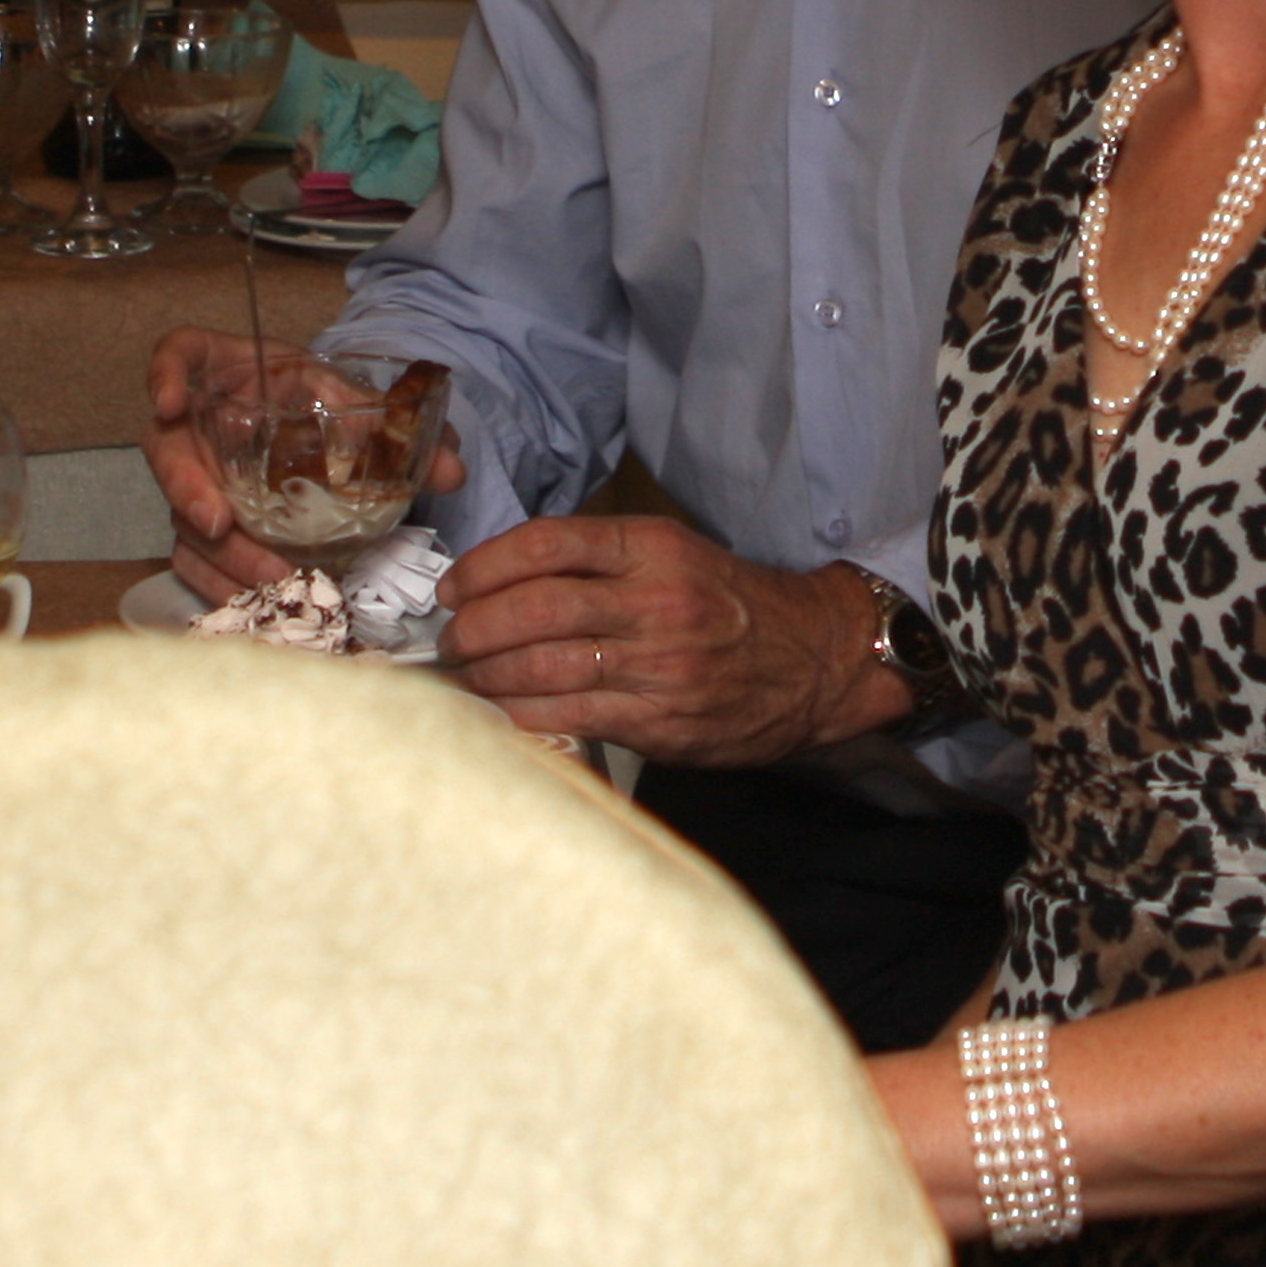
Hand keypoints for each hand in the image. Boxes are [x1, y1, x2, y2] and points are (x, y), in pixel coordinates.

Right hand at [141, 327, 465, 602]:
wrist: (319, 433)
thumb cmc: (322, 405)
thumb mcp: (357, 403)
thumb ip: (398, 429)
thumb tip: (453, 472)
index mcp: (225, 373)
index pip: (176, 355)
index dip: (164, 374)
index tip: (171, 402)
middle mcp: (195, 425)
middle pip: (165, 450)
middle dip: (186, 489)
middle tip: (218, 522)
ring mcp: (194, 478)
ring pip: (181, 516)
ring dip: (218, 552)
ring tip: (268, 577)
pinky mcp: (205, 525)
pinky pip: (193, 558)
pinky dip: (220, 584)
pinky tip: (257, 603)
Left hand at [440, 520, 899, 766]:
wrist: (815, 660)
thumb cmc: (729, 605)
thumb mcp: (672, 554)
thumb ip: (596, 562)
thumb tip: (503, 581)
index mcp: (650, 548)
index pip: (546, 544)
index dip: (484, 566)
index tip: (454, 587)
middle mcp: (653, 601)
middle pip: (533, 609)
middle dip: (473, 627)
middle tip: (450, 640)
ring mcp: (658, 666)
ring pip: (542, 667)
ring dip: (486, 676)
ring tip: (464, 678)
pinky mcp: (660, 722)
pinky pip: (569, 718)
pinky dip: (520, 717)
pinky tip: (497, 714)